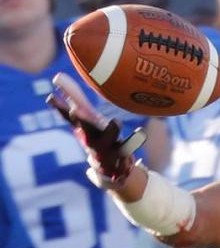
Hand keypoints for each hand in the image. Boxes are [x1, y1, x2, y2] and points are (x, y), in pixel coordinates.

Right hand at [46, 72, 144, 188]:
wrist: (114, 171)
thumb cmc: (98, 139)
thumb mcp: (88, 120)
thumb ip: (76, 100)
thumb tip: (58, 76)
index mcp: (85, 130)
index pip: (70, 118)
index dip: (60, 108)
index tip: (50, 98)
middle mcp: (93, 139)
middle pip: (86, 128)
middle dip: (80, 119)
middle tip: (73, 110)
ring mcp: (107, 148)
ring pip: (107, 139)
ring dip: (110, 131)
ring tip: (114, 121)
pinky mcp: (122, 154)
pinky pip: (128, 147)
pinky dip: (134, 140)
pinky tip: (140, 133)